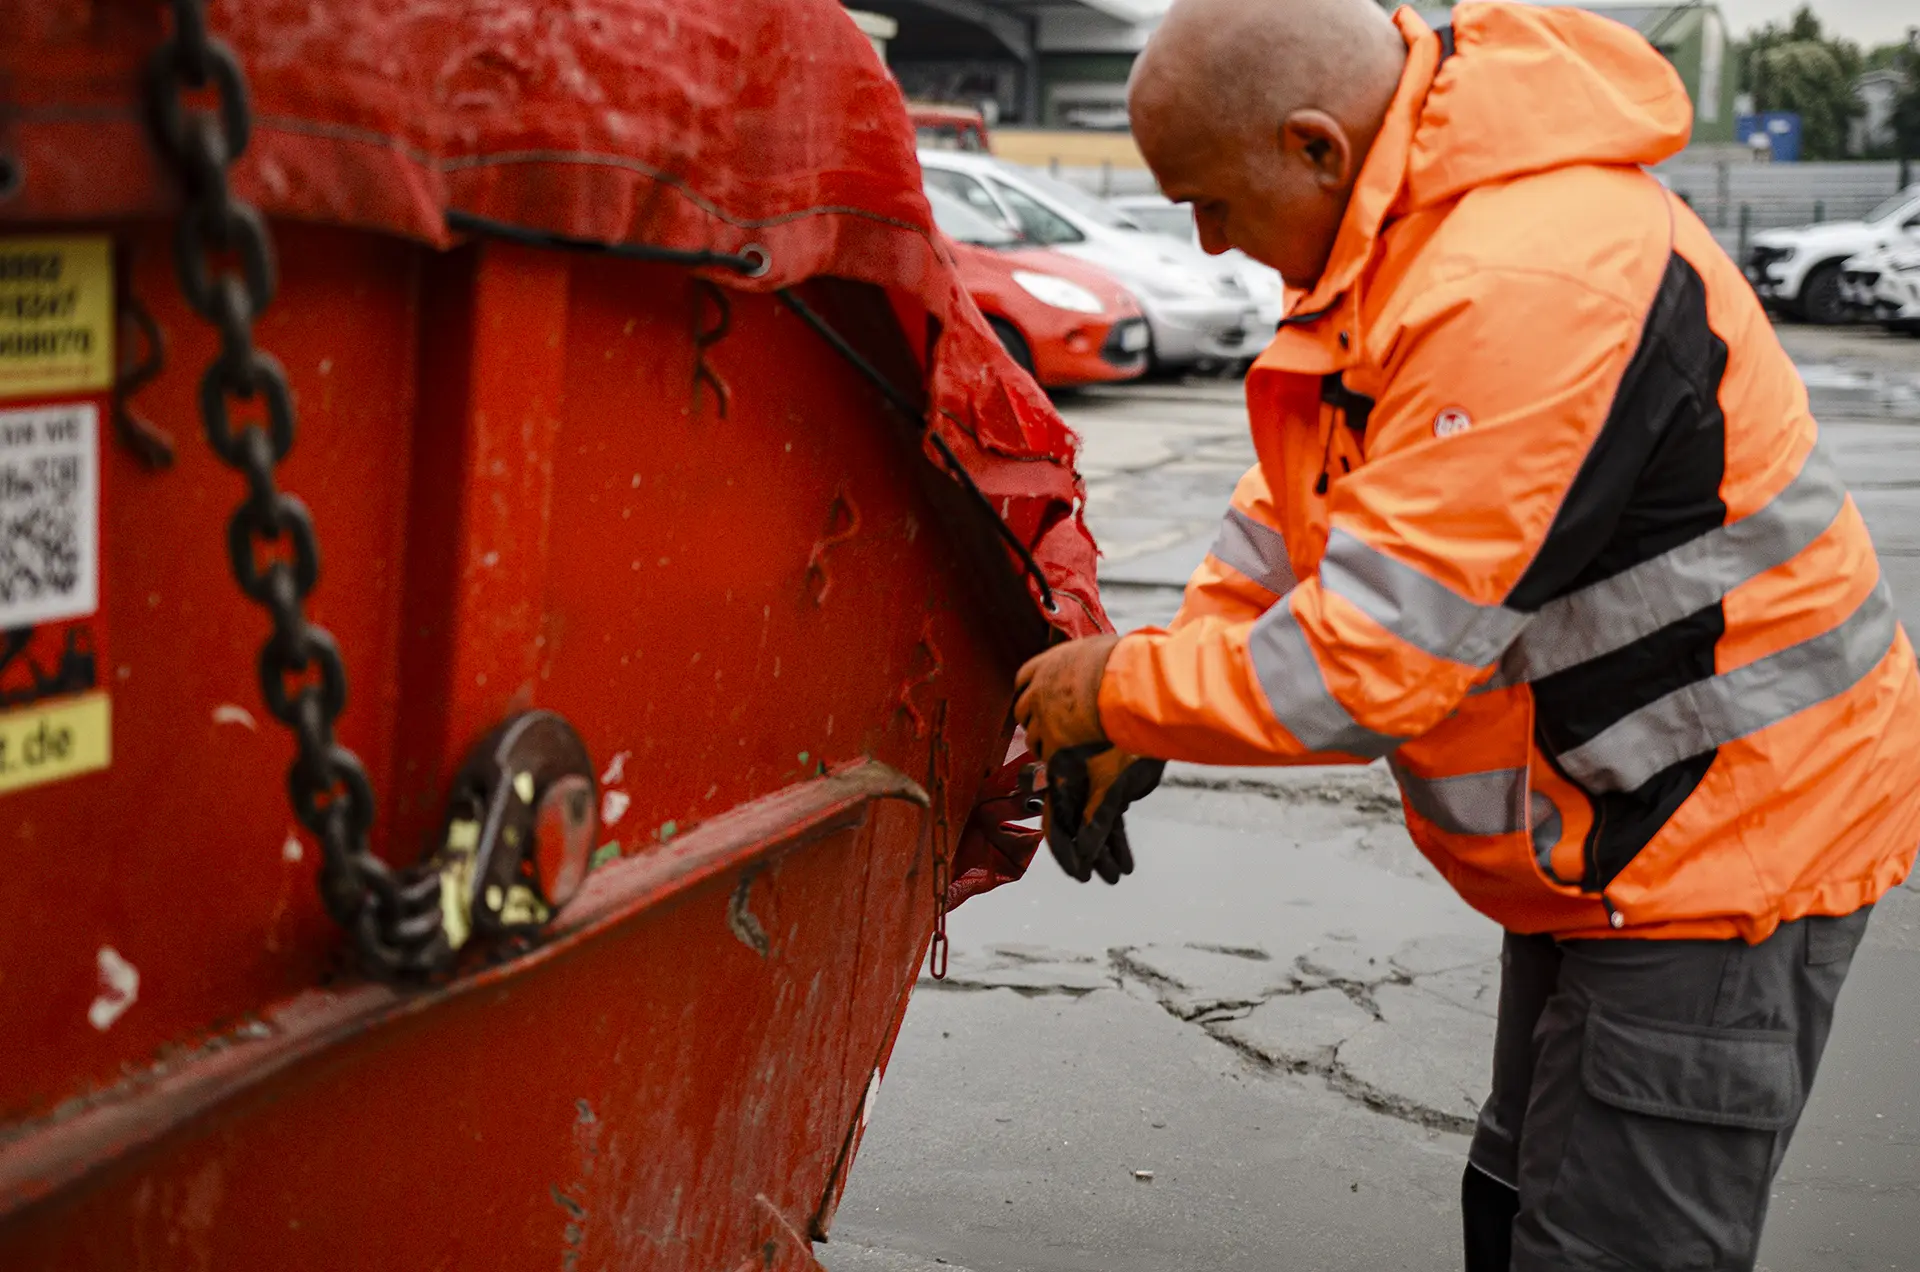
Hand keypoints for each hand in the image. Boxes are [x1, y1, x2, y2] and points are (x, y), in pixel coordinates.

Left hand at [1013, 635, 1120, 760]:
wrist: (1123, 685)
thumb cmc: (1115, 662)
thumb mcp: (1092, 647)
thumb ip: (1082, 658)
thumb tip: (1093, 660)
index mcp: (1045, 666)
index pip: (1023, 680)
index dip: (1029, 690)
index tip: (1035, 697)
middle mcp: (1038, 692)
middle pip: (1022, 710)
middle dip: (1031, 718)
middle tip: (1045, 724)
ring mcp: (1044, 719)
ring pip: (1031, 737)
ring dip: (1042, 742)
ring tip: (1056, 747)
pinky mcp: (1056, 742)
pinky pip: (1048, 756)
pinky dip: (1056, 760)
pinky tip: (1066, 760)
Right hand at [1041, 743, 1164, 884]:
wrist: (1147, 716)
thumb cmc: (1125, 744)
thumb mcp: (1111, 785)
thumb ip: (1095, 818)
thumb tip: (1084, 851)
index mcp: (1065, 782)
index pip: (1057, 824)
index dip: (1064, 852)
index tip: (1078, 874)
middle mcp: (1076, 786)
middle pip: (1076, 830)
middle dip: (1088, 858)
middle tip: (1099, 878)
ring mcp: (1095, 787)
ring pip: (1095, 828)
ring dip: (1105, 853)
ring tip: (1118, 875)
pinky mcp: (1114, 788)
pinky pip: (1112, 820)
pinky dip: (1118, 841)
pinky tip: (1127, 862)